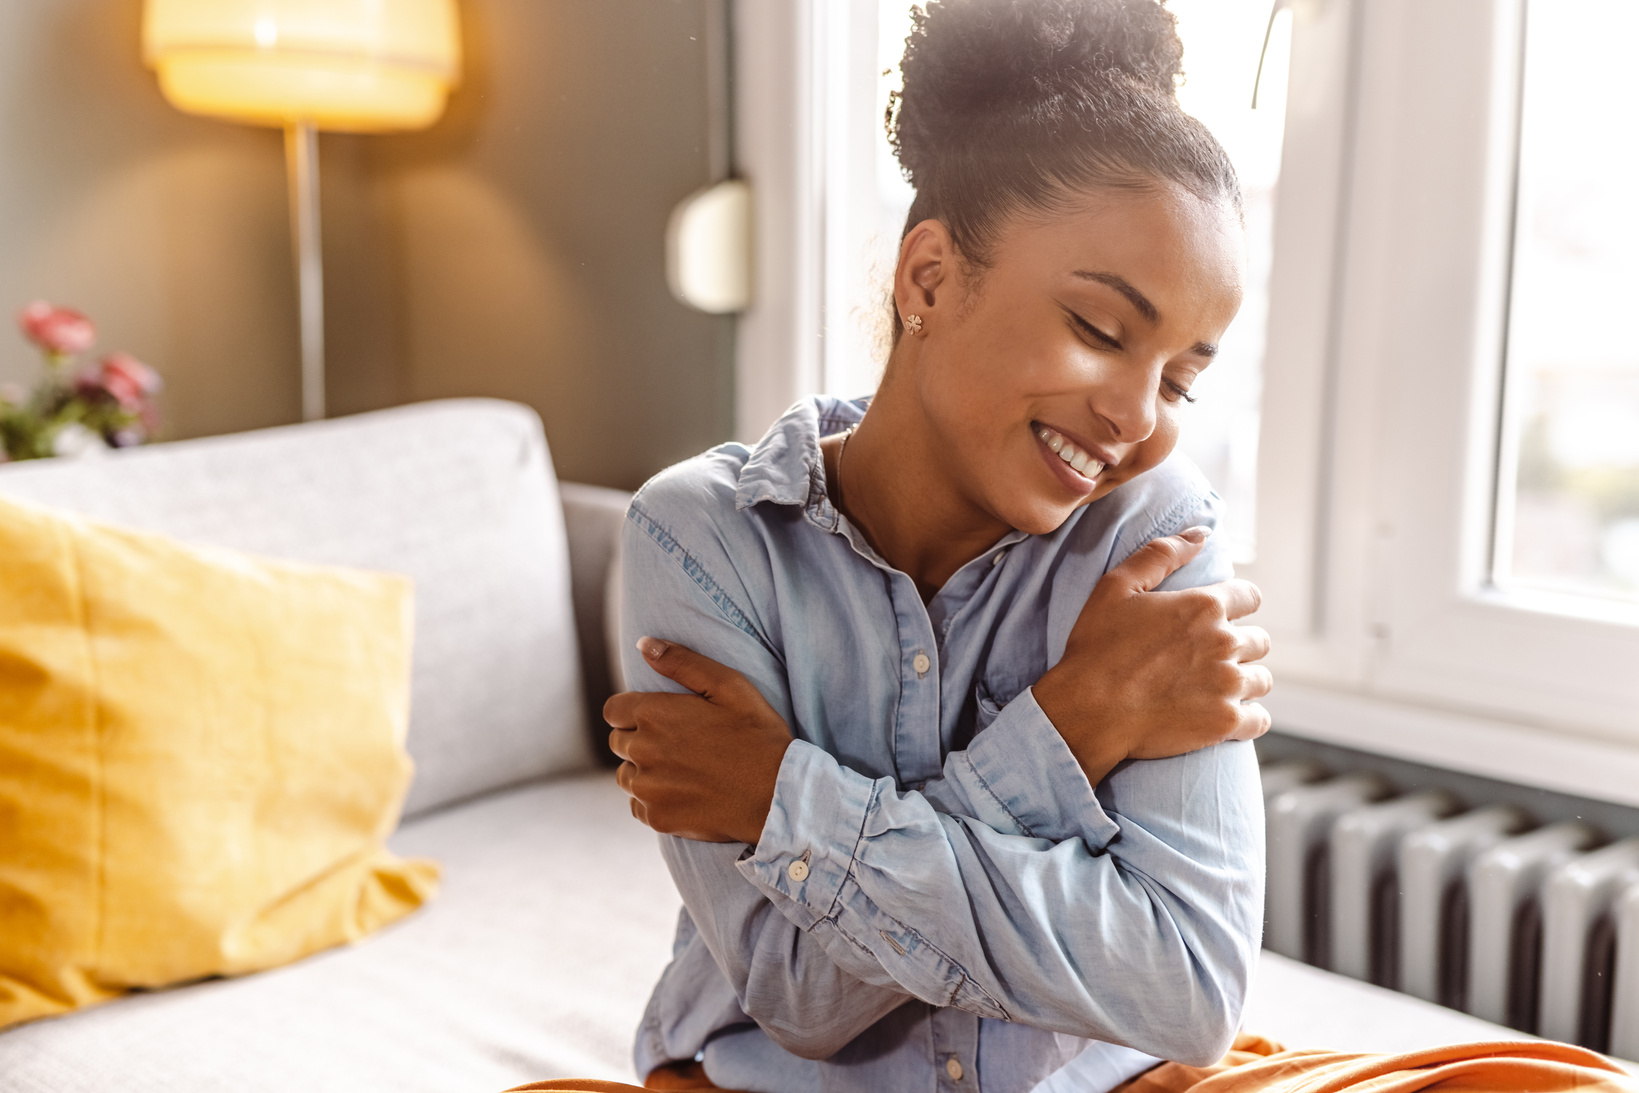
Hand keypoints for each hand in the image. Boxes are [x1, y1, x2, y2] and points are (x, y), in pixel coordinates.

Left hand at [603, 638, 793, 844]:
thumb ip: (682, 662)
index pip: (613, 710)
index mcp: (654, 713)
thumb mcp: (728, 686)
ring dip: (644, 772)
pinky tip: (684, 794)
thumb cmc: (758, 736)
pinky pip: (638, 807)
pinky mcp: (657, 818)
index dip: (631, 712)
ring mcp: (648, 788)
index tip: (655, 719)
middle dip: (639, 740)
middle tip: (679, 745)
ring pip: (626, 776)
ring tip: (682, 771)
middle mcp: (642, 751)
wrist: (778, 795)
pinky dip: (653, 801)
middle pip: (618, 743)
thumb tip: (644, 644)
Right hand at [1032, 526, 1271, 786]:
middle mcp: (1224, 643)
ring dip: (1243, 682)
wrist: (1087, 710)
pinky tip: (1222, 715)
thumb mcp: (1116, 586)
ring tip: (1213, 688)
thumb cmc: (1096, 647)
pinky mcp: (1225, 722)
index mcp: (1204, 606)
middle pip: (1259, 641)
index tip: (1218, 619)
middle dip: (1238, 647)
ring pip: (1261, 680)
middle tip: (1207, 659)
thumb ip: (1162, 553)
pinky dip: (1246, 718)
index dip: (1235, 606)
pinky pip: (1259, 720)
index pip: (1250, 597)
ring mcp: (1228, 685)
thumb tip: (1202, 533)